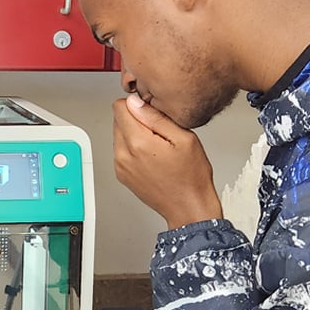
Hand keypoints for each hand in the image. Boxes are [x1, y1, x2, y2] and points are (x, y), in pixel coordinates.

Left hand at [112, 94, 222, 228]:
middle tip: (160, 132)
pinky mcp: (121, 174)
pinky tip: (153, 157)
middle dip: (136, 119)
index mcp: (138, 143)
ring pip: (119, 135)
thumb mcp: (183, 138)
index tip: (152, 112)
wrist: (188, 207)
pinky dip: (134, 148)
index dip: (137, 104)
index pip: (119, 107)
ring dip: (135, 134)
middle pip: (117, 120)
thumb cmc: (191, 177)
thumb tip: (135, 102)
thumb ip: (156, 117)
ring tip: (158, 146)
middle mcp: (124, 155)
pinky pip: (121, 151)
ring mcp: (120, 166)